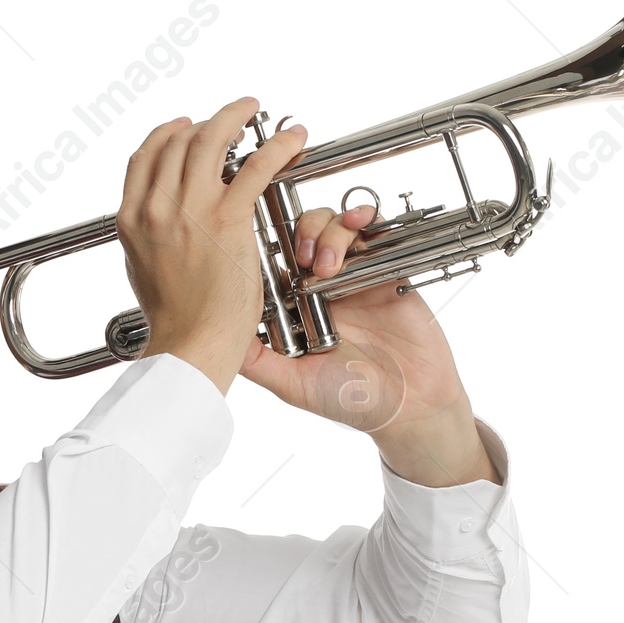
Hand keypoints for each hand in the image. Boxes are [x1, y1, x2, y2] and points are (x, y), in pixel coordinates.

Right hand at [116, 97, 307, 393]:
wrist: (188, 344)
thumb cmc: (174, 321)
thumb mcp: (142, 271)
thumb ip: (150, 238)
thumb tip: (158, 224)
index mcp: (132, 219)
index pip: (146, 157)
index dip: (168, 134)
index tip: (186, 127)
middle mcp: (156, 207)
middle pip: (178, 141)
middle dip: (206, 122)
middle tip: (229, 118)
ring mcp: (189, 210)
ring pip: (211, 140)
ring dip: (235, 116)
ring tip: (253, 110)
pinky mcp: (226, 217)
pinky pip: (256, 165)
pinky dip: (278, 145)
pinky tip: (293, 138)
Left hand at [236, 201, 498, 486]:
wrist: (409, 406)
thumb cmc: (349, 400)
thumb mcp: (291, 384)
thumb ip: (255, 361)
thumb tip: (214, 338)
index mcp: (294, 309)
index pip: (272, 264)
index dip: (264, 250)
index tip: (264, 252)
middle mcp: (320, 288)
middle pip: (300, 235)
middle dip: (297, 235)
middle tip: (302, 260)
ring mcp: (352, 276)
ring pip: (332, 226)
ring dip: (326, 232)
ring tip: (328, 265)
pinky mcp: (385, 268)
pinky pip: (373, 229)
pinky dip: (363, 217)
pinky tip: (358, 223)